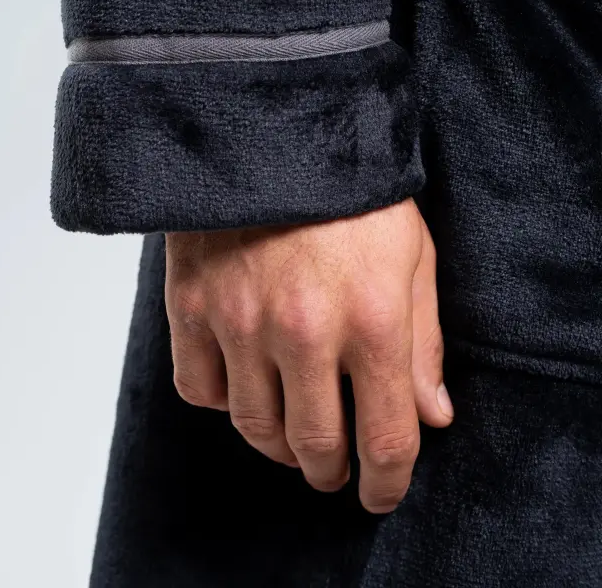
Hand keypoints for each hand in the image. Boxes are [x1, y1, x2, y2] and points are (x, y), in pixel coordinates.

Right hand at [164, 199, 452, 513]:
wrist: (273, 129)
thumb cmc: (351, 189)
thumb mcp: (410, 254)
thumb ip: (423, 341)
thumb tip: (432, 417)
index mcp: (372, 317)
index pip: (385, 436)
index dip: (387, 482)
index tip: (380, 493)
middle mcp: (303, 329)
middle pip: (315, 446)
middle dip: (332, 471)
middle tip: (335, 467)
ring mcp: (239, 319)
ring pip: (254, 428)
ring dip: (279, 447)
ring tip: (293, 435)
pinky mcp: (191, 305)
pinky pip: (199, 390)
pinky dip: (224, 401)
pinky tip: (245, 382)